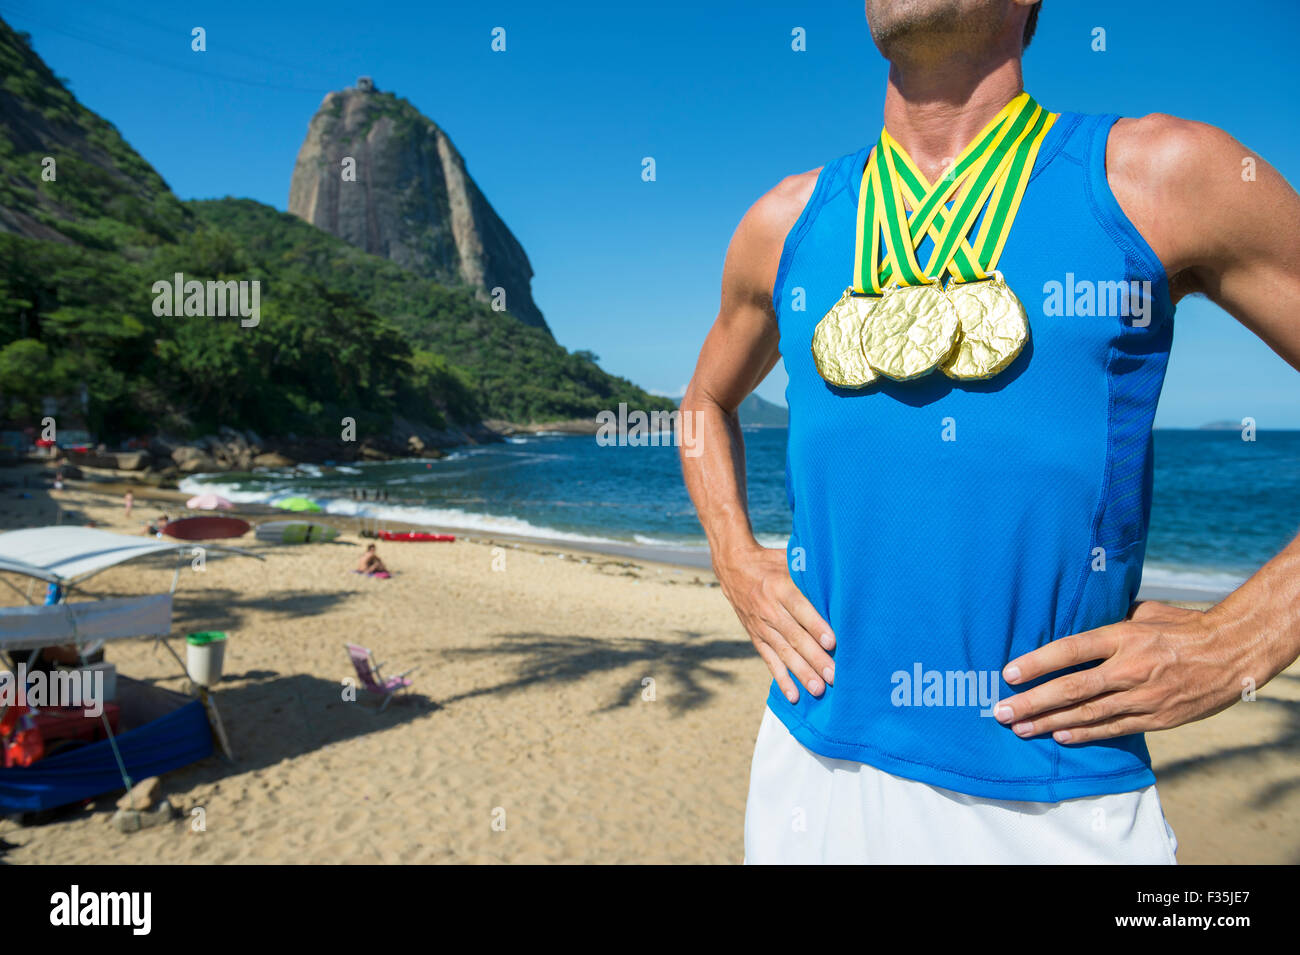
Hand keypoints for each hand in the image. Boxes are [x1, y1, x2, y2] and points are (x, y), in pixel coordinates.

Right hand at [715, 544, 834, 702]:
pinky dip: (781, 679)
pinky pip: (769, 660)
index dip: (815, 625)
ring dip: (801, 672)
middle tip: (833, 675)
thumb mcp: (789, 558)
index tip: (832, 642)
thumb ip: (810, 571)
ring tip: (818, 689)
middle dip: (814, 657)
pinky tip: (793, 695)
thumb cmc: (771, 561)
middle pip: (794, 636)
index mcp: (779, 586)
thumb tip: (841, 576)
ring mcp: (760, 625)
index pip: (799, 608)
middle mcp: (768, 608)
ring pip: (783, 652)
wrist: (734, 566)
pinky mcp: (756, 637)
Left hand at [995, 600, 1248, 743]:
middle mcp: (1129, 667)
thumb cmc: (1183, 626)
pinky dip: (1084, 734)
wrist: (1232, 653)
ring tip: (1020, 728)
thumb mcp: (1145, 612)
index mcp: (1123, 636)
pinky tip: (1059, 737)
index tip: (1009, 673)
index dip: (1037, 662)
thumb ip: (1110, 621)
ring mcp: (1143, 696)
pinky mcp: (1157, 717)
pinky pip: (1113, 728)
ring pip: (1087, 714)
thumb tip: (1076, 616)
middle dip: (1032, 702)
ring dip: (1050, 723)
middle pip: (1071, 688)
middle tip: (1001, 711)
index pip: (1070, 649)